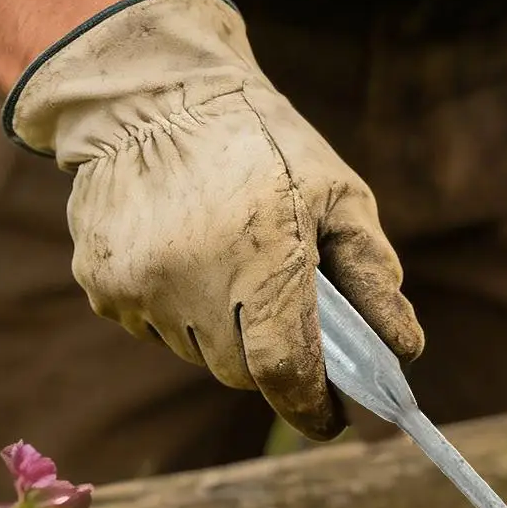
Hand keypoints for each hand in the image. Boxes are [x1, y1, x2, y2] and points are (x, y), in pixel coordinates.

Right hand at [5, 0, 420, 439]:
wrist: (151, 90)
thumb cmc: (264, 141)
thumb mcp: (338, 195)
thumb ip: (374, 278)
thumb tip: (405, 351)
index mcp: (262, 258)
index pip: (286, 372)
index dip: (312, 407)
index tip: (333, 417)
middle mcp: (192, 281)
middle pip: (242, 371)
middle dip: (274, 359)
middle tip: (288, 315)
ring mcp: (138, 286)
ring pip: (196, 352)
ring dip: (224, 332)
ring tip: (232, 266)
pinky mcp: (101, 283)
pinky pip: (152, 325)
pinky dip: (177, 309)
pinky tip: (185, 253)